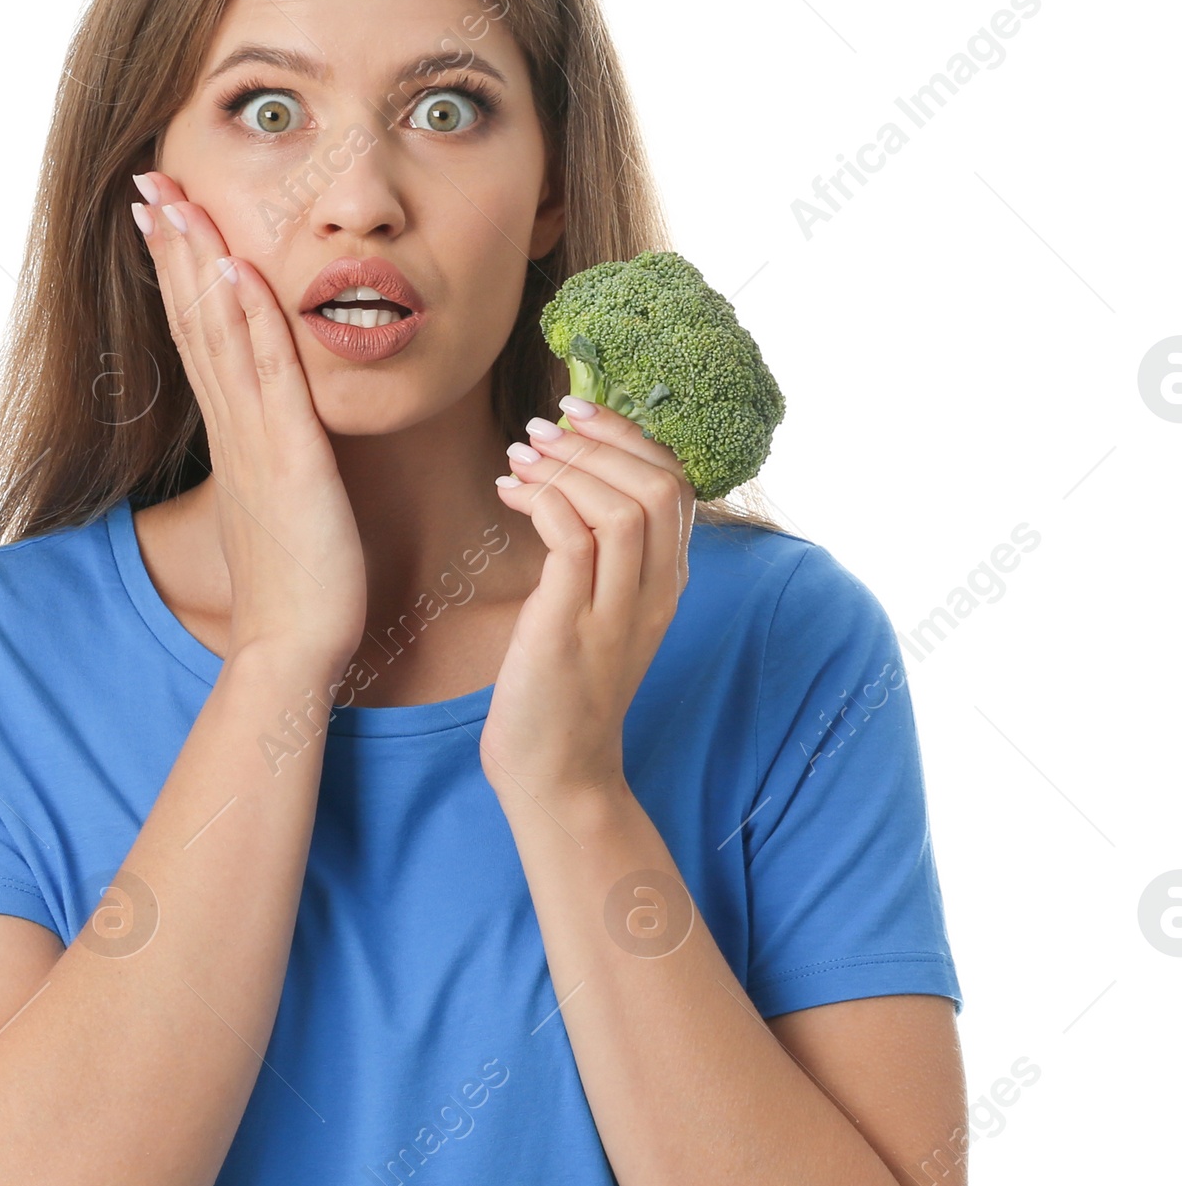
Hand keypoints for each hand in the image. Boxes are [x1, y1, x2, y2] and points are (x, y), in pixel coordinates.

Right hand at [132, 173, 367, 673]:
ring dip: (197, 261)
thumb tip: (281, 435)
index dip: (180, 273)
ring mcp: (256, 441)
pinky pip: (266, 375)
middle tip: (149, 180)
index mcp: (236, 435)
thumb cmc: (298, 585)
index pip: (200, 337)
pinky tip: (235, 265)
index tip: (163, 214)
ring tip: (175, 197)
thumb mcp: (285, 502)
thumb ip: (277, 457)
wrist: (293, 649)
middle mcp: (235, 429)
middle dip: (173, 246)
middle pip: (195, 320)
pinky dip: (248, 317)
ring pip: (219, 333)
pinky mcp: (289, 461)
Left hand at [480, 399, 693, 802]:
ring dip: (567, 467)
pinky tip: (509, 495)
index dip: (630, 437)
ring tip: (518, 456)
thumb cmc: (563, 687)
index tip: (579, 413)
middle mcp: (654, 594)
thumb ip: (597, 553)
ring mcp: (617, 613)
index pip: (675, 484)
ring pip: (624, 507)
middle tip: (543, 427)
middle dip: (600, 440)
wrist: (556, 772)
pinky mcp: (572, 628)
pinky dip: (544, 503)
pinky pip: (574, 540)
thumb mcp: (595, 610)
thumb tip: (565, 478)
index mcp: (667, 583)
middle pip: (659, 485)